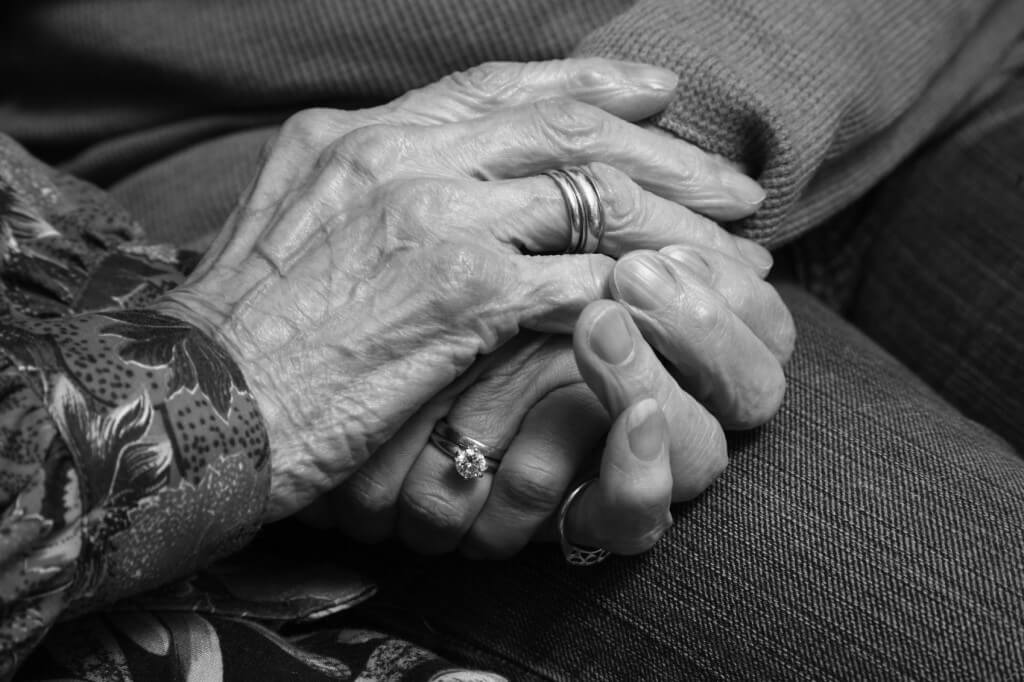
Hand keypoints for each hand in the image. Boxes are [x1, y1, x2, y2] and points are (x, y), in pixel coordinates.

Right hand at [154, 58, 766, 520]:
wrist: (195, 400)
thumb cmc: (242, 329)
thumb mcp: (290, 220)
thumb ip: (362, 181)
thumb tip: (426, 172)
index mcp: (361, 134)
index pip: (499, 86)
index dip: (591, 81)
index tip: (657, 95)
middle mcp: (401, 158)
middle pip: (565, 128)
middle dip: (665, 152)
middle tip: (732, 182)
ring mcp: (434, 219)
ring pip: (592, 197)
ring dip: (675, 226)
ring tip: (735, 247)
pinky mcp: (460, 295)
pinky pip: (581, 277)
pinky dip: (640, 291)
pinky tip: (674, 309)